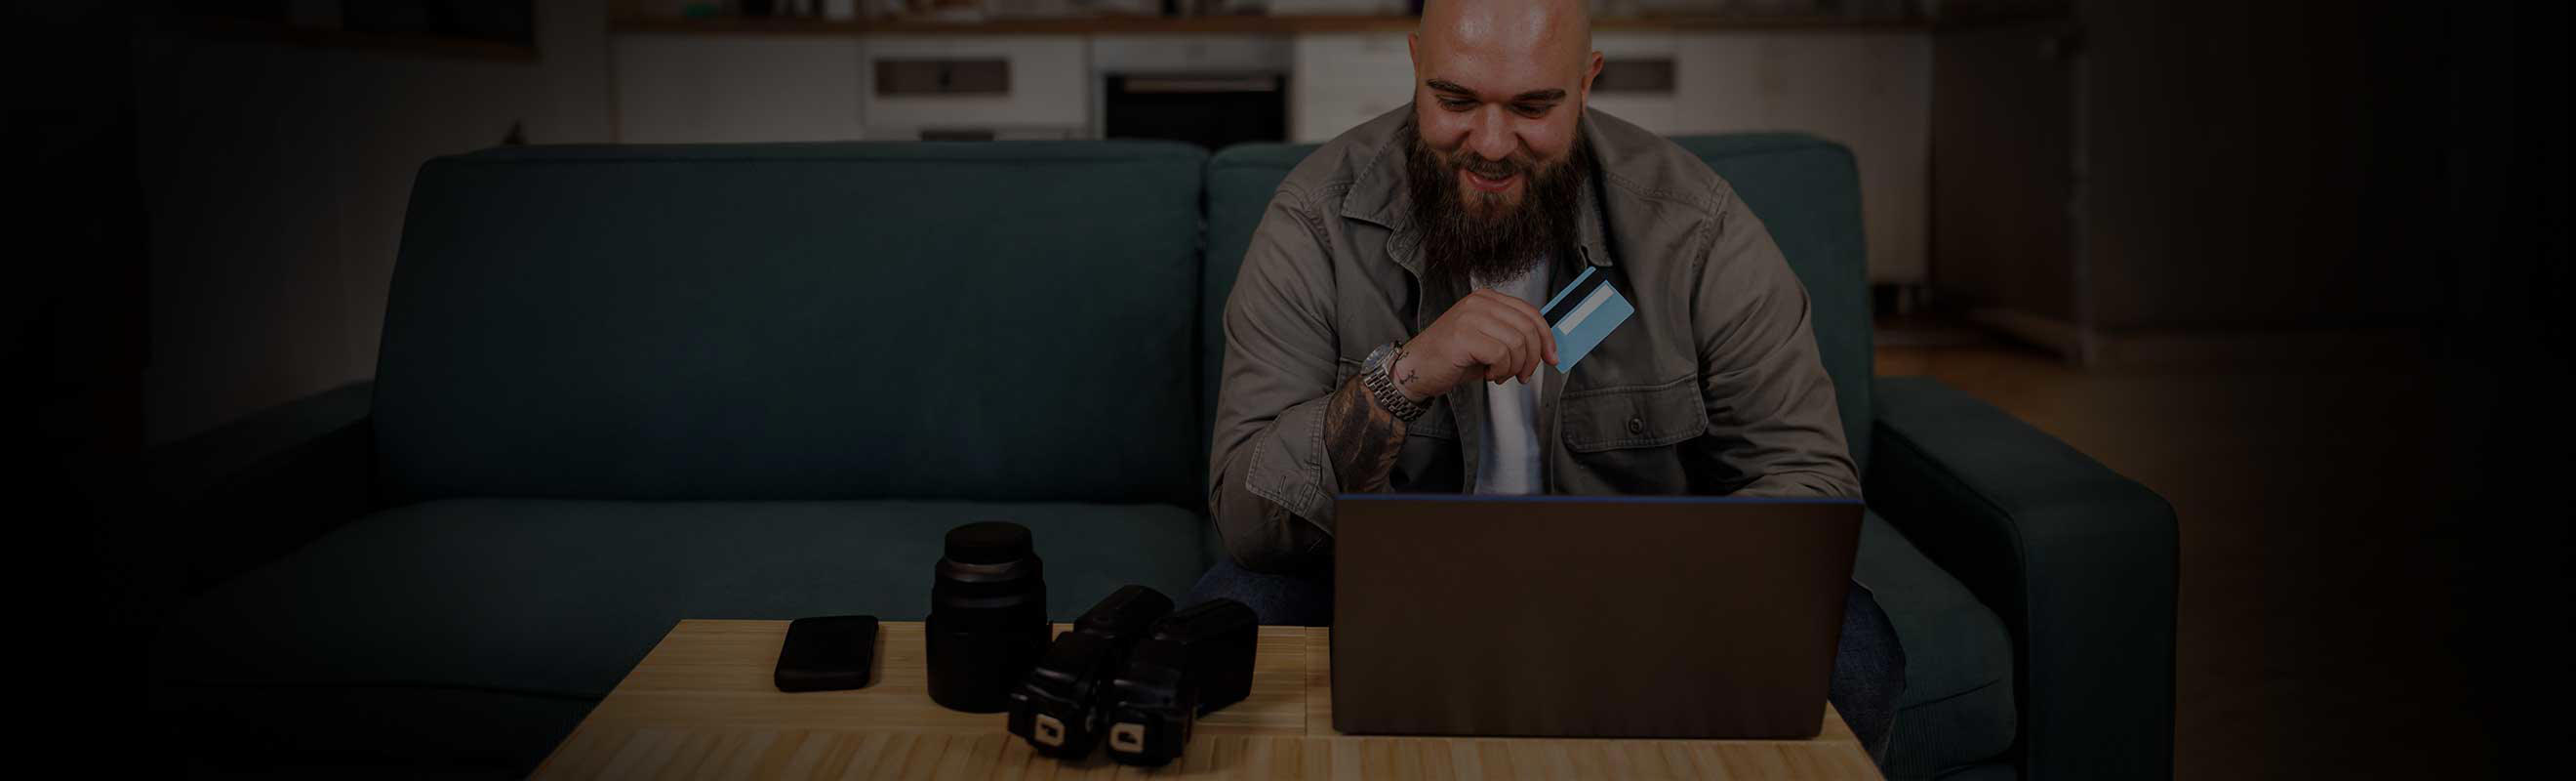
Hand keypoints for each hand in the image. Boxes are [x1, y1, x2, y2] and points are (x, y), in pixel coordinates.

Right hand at [1390, 289, 1559, 401]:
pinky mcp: (1464, 335)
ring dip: (1514, 367)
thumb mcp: (1488, 340)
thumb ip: (1513, 337)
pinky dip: (1501, 371)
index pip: (1531, 313)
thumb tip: (1545, 348)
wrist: (1416, 369)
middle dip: (1532, 358)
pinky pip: (1501, 355)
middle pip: (1528, 328)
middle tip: (1523, 375)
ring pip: (1517, 343)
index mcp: (1487, 298)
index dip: (1547, 337)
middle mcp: (1480, 302)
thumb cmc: (1451, 357)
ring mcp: (1471, 316)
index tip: (1552, 357)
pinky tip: (1489, 375)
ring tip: (1500, 375)